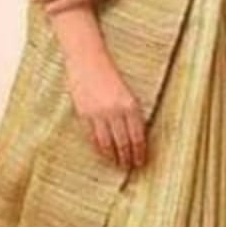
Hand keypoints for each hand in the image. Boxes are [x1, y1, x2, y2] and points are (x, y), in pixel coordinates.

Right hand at [64, 49, 146, 168]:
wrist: (88, 59)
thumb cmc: (109, 74)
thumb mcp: (127, 92)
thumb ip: (132, 113)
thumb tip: (136, 137)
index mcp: (131, 105)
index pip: (138, 137)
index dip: (140, 152)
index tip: (140, 162)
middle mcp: (116, 111)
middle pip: (123, 143)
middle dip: (127, 158)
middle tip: (129, 167)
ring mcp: (99, 114)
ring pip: (107, 144)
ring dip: (113, 157)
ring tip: (116, 164)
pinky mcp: (84, 114)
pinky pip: (93, 137)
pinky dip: (99, 148)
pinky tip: (103, 153)